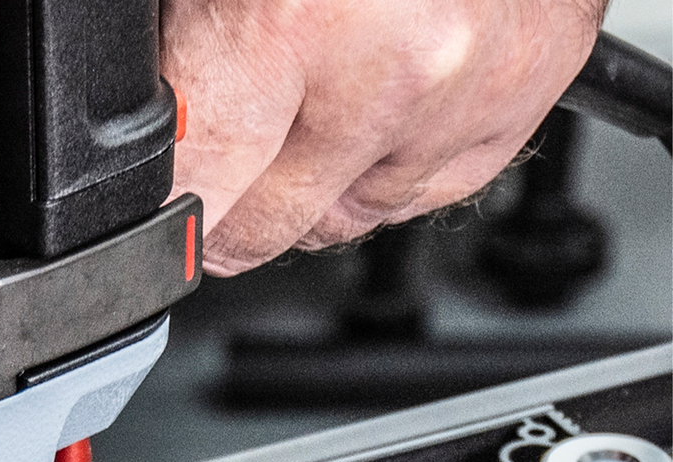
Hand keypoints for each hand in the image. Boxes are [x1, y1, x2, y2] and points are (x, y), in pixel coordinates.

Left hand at [164, 0, 605, 274]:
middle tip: (222, 160)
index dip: (165, 208)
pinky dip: (388, 163)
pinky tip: (376, 108)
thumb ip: (185, 47)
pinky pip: (424, 191)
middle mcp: (387, 71)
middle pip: (269, 224)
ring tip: (310, 108)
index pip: (198, 187)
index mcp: (289, 24)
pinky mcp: (522, 97)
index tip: (159, 210)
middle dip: (229, 203)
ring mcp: (464, 93)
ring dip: (314, 185)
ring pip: (346, 218)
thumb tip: (152, 128)